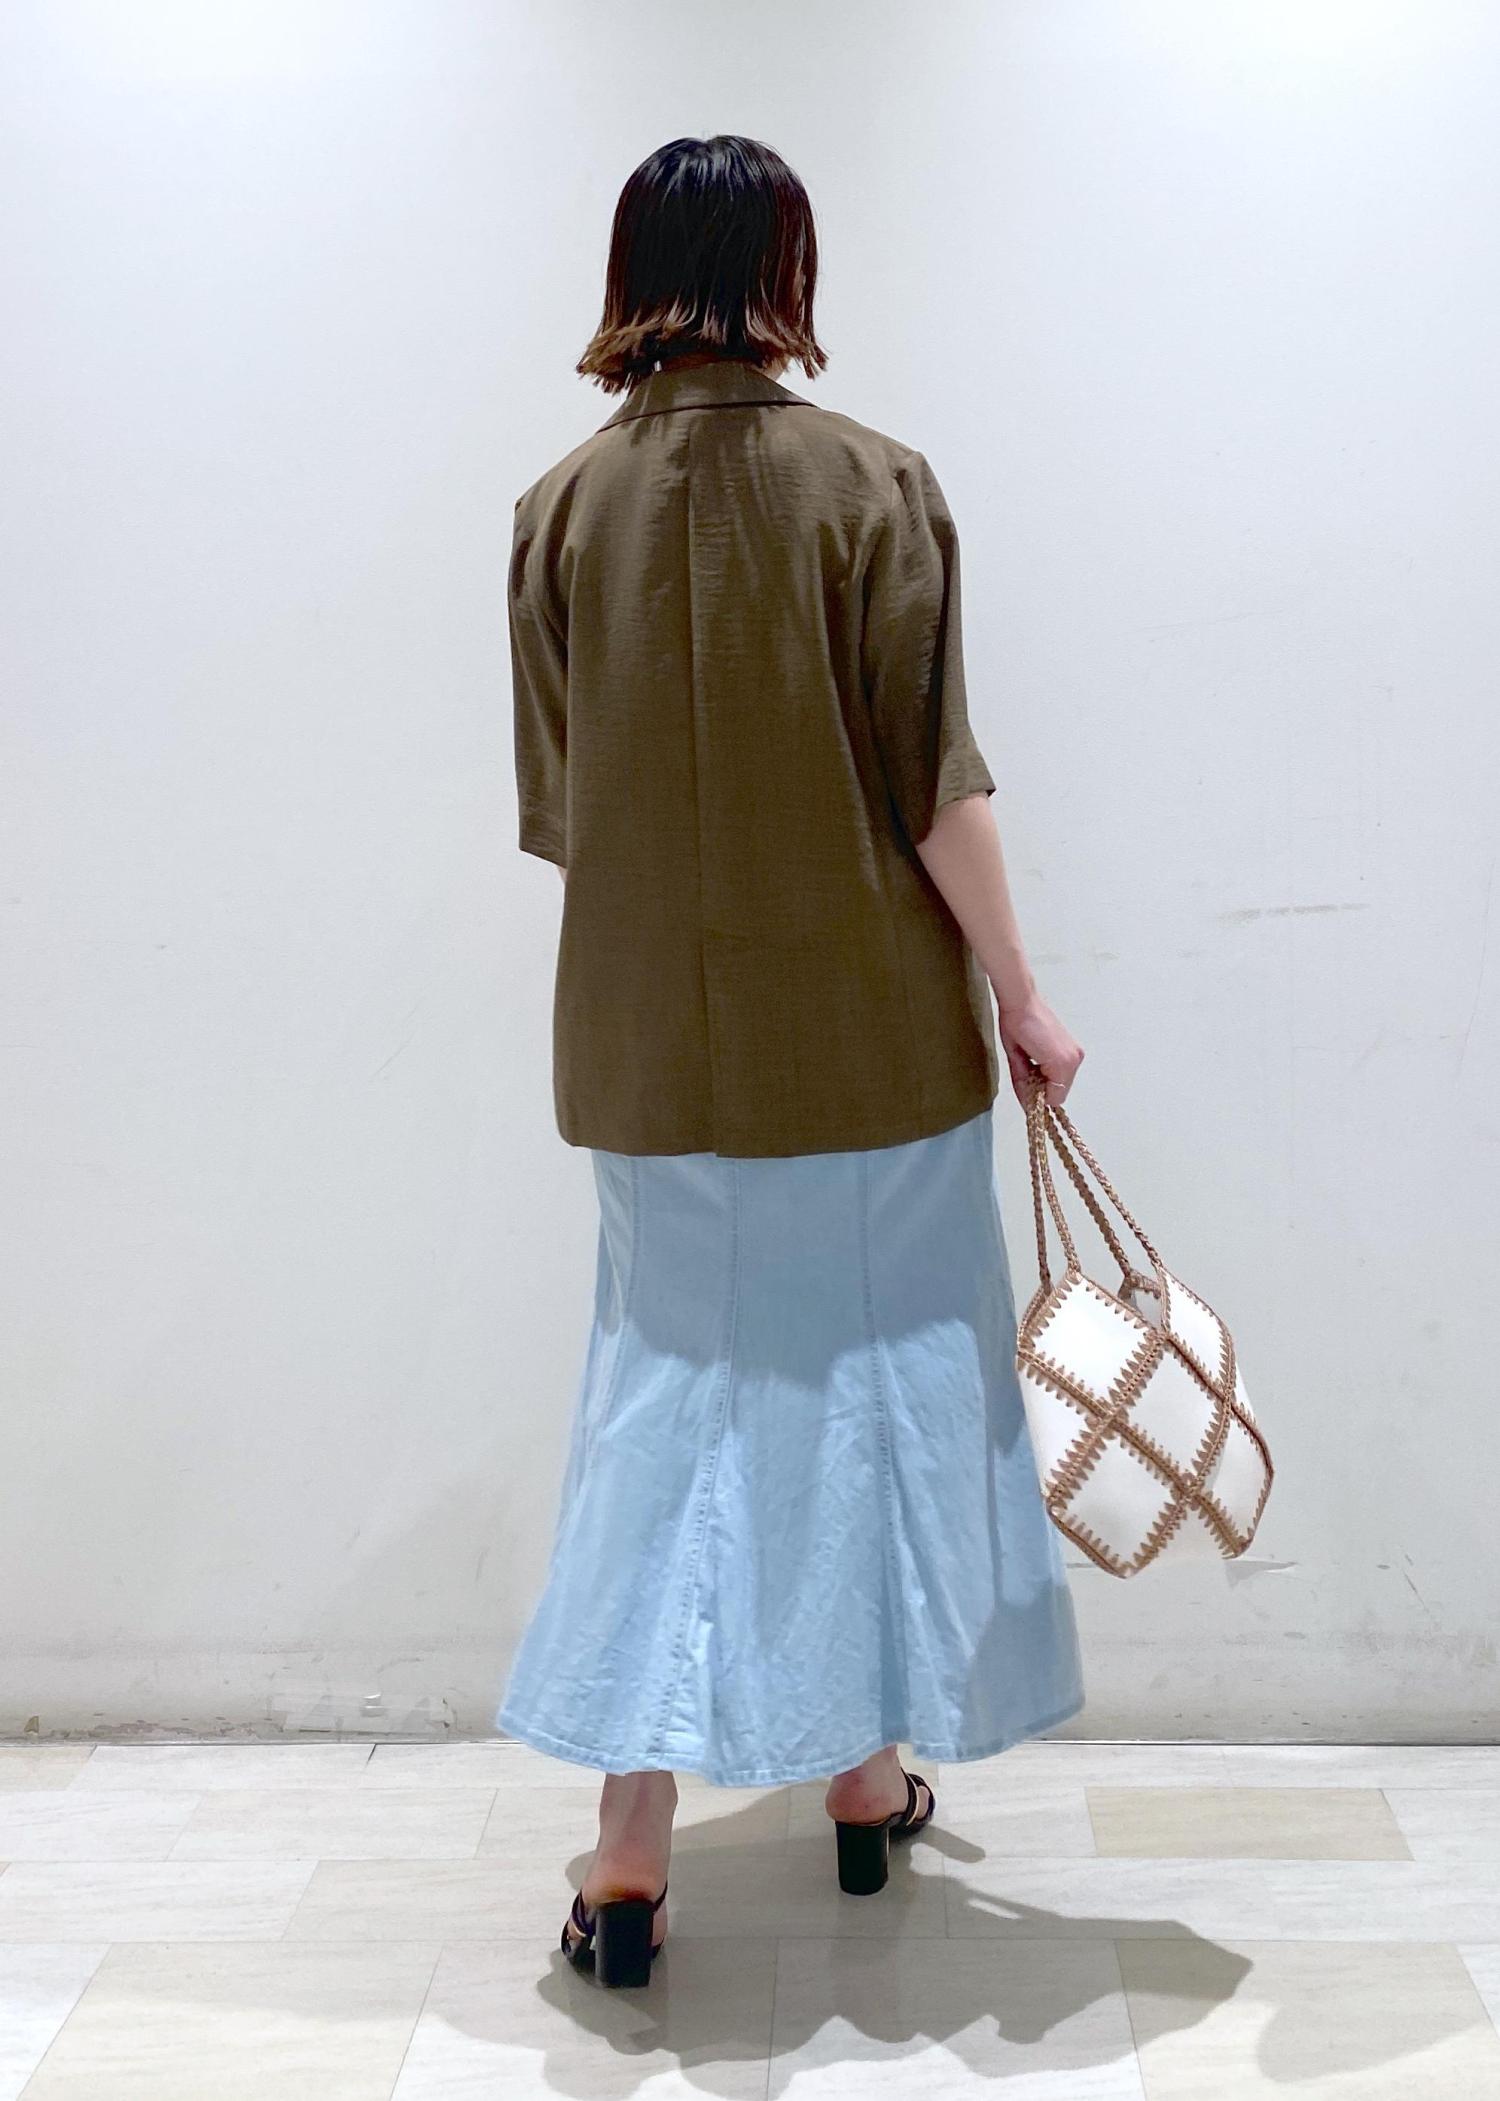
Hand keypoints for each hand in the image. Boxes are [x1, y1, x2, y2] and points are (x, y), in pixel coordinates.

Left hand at [996, 991, 1083, 1108]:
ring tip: (1031, 1063)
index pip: (1054, 1099)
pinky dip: (1053, 1070)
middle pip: (1061, 1091)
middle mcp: (1074, 1060)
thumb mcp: (1015, 1060)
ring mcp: (1076, 1053)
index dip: (1037, 1099)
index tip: (1025, 1090)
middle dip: (1043, 1089)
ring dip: (1048, 1079)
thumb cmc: (1015, 1026)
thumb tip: (1028, 1104)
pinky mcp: (1074, 1047)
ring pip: (1064, 1081)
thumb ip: (1023, 1084)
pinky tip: (1039, 1058)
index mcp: (1061, 1064)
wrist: (1022, 1001)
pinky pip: (1065, 1070)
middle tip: (1025, 1075)